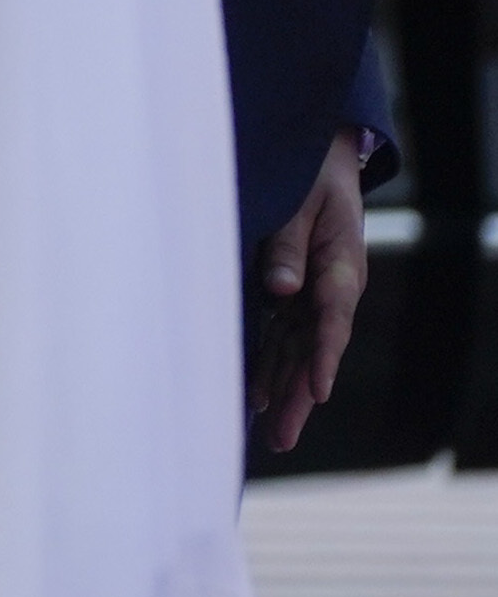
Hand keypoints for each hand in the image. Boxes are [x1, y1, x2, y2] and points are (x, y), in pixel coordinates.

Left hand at [251, 130, 372, 453]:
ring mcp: (310, 293)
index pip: (333, 319)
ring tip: (270, 436)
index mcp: (343, 264)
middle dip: (298, 396)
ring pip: (296, 351)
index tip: (316, 393)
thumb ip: (288, 243)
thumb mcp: (303, 198)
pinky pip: (279, 335)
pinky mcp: (290, 293)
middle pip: (314, 349)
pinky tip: (253, 398)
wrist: (319, 157)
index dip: (323, 358)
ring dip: (282, 391)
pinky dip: (268, 365)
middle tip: (282, 439)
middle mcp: (330, 288)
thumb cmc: (310, 172)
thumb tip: (279, 289)